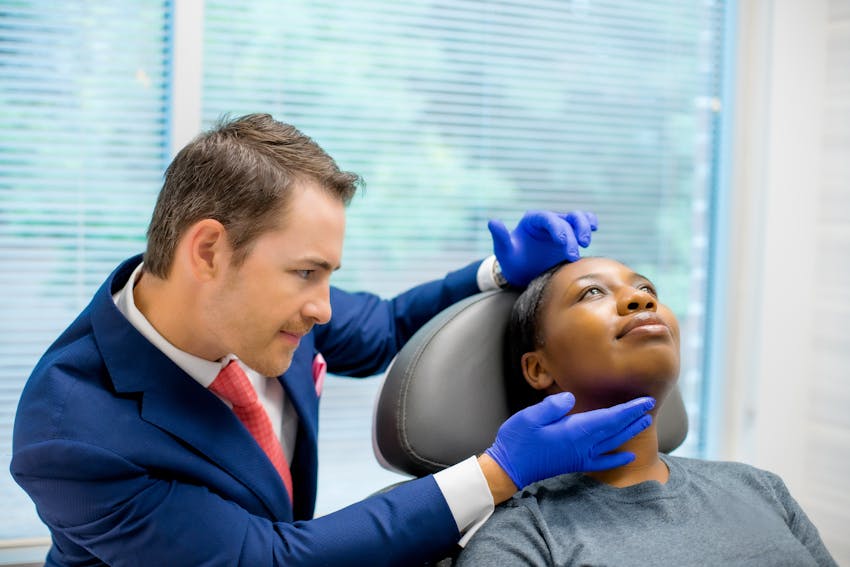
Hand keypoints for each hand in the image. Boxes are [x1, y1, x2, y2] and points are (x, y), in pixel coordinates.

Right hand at [484, 393, 653, 488]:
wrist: (510, 468)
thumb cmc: (518, 440)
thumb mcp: (530, 416)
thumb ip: (553, 406)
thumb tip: (572, 400)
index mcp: (574, 431)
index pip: (609, 418)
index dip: (629, 409)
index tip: (644, 401)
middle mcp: (583, 446)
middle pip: (615, 430)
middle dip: (634, 417)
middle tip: (650, 406)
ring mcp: (580, 456)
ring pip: (613, 443)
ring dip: (630, 432)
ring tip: (644, 422)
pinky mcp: (575, 463)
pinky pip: (603, 461)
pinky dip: (617, 458)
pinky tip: (628, 456)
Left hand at [488, 210, 597, 286]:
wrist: (522, 272)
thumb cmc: (511, 259)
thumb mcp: (504, 250)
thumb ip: (500, 236)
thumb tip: (492, 222)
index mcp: (533, 220)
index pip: (548, 219)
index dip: (557, 228)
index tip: (563, 242)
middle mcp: (549, 221)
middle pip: (567, 219)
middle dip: (573, 234)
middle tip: (573, 254)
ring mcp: (562, 229)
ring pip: (578, 218)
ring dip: (584, 228)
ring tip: (585, 245)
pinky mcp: (572, 238)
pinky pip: (584, 227)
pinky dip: (590, 226)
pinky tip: (593, 232)